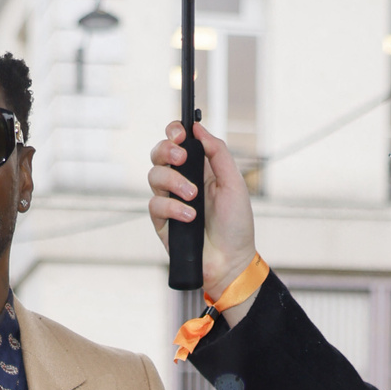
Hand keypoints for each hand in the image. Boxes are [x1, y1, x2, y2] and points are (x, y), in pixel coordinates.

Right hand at [149, 122, 256, 307]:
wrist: (230, 261)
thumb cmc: (236, 225)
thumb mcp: (234, 182)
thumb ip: (217, 152)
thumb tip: (198, 129)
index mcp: (200, 168)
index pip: (178, 142)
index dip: (173, 132)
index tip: (180, 133)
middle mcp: (181, 182)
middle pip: (159, 154)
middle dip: (166, 150)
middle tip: (182, 158)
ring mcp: (170, 202)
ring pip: (154, 177)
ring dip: (174, 182)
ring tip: (193, 196)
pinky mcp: (162, 223)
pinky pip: (155, 205)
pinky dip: (172, 208)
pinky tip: (189, 217)